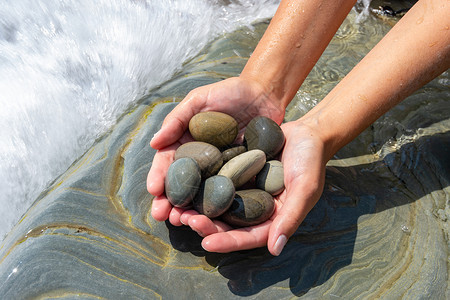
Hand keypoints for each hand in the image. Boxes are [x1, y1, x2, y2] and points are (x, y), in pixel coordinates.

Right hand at [147, 76, 284, 223]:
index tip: (153, 191)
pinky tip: (212, 218)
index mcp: (186, 141)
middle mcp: (201, 159)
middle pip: (182, 183)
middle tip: (161, 215)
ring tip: (181, 222)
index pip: (168, 161)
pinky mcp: (240, 174)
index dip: (159, 176)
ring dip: (189, 208)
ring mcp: (220, 169)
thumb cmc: (230, 92)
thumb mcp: (200, 99)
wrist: (265, 94)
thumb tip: (154, 144)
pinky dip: (219, 206)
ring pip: (202, 193)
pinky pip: (228, 192)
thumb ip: (177, 119)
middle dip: (170, 200)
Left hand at [174, 120, 326, 255]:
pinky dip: (201, 185)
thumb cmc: (310, 161)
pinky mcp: (235, 173)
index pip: (248, 237)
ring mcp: (243, 191)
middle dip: (205, 225)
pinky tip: (184, 182)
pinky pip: (216, 182)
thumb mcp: (304, 188)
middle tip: (184, 220)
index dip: (228, 242)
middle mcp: (254, 208)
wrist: (306, 133)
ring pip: (217, 205)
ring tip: (177, 207)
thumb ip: (290, 218)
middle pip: (227, 224)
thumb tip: (274, 250)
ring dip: (197, 208)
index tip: (207, 243)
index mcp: (272, 218)